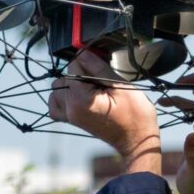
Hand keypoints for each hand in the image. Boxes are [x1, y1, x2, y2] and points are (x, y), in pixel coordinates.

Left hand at [47, 49, 160, 172]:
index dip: (87, 61)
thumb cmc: (135, 115)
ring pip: (56, 91)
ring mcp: (71, 117)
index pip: (72, 67)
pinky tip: (79, 96)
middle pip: (62, 78)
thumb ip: (98, 68)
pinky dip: (63, 98)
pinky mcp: (74, 121)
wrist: (137, 140)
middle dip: (79, 74)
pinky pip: (56, 107)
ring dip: (70, 85)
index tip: (101, 65)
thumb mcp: (120, 86)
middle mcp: (71, 109)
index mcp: (81, 100)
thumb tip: (83, 53)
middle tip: (99, 80)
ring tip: (90, 88)